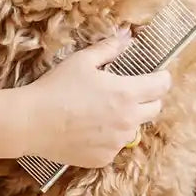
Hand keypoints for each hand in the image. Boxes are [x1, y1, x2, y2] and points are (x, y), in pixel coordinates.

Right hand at [17, 29, 170, 167]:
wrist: (32, 122)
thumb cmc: (57, 87)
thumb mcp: (83, 60)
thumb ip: (109, 48)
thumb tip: (127, 37)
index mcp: (126, 93)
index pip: (161, 86)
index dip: (162, 78)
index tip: (157, 74)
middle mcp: (128, 121)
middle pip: (155, 109)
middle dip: (148, 98)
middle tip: (129, 90)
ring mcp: (116, 143)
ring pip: (134, 128)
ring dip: (127, 118)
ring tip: (102, 109)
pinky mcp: (103, 158)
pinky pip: (115, 145)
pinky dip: (109, 136)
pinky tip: (89, 127)